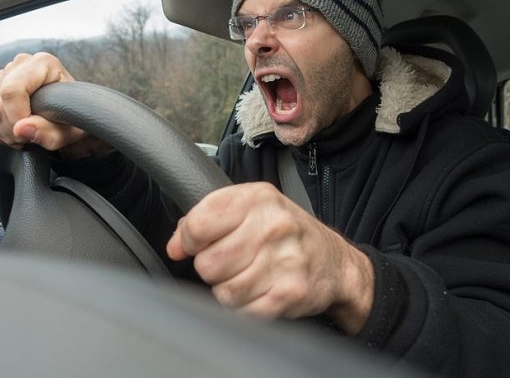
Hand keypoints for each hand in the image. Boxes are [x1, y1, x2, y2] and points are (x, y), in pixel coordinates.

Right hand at [0, 52, 107, 156]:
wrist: (74, 118)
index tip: (28, 135)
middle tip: (30, 140)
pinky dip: (0, 132)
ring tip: (28, 138)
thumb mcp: (71, 131)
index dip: (16, 117)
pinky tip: (19, 134)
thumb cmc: (76, 119)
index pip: (13, 90)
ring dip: (6, 133)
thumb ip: (49, 132)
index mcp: (43, 63)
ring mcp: (6, 75)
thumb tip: (21, 129)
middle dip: (11, 129)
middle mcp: (22, 64)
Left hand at [166, 182, 373, 333]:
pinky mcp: (290, 293)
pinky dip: (246, 308)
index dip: (187, 241)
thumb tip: (175, 246)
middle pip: (208, 263)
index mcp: (257, 198)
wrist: (334, 262)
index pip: (198, 225)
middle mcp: (273, 226)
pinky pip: (244, 312)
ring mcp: (285, 261)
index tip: (193, 246)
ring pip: (224, 292)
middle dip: (212, 269)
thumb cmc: (285, 233)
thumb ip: (208, 219)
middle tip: (230, 263)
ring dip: (229, 290)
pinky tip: (260, 292)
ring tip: (247, 277)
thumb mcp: (252, 208)